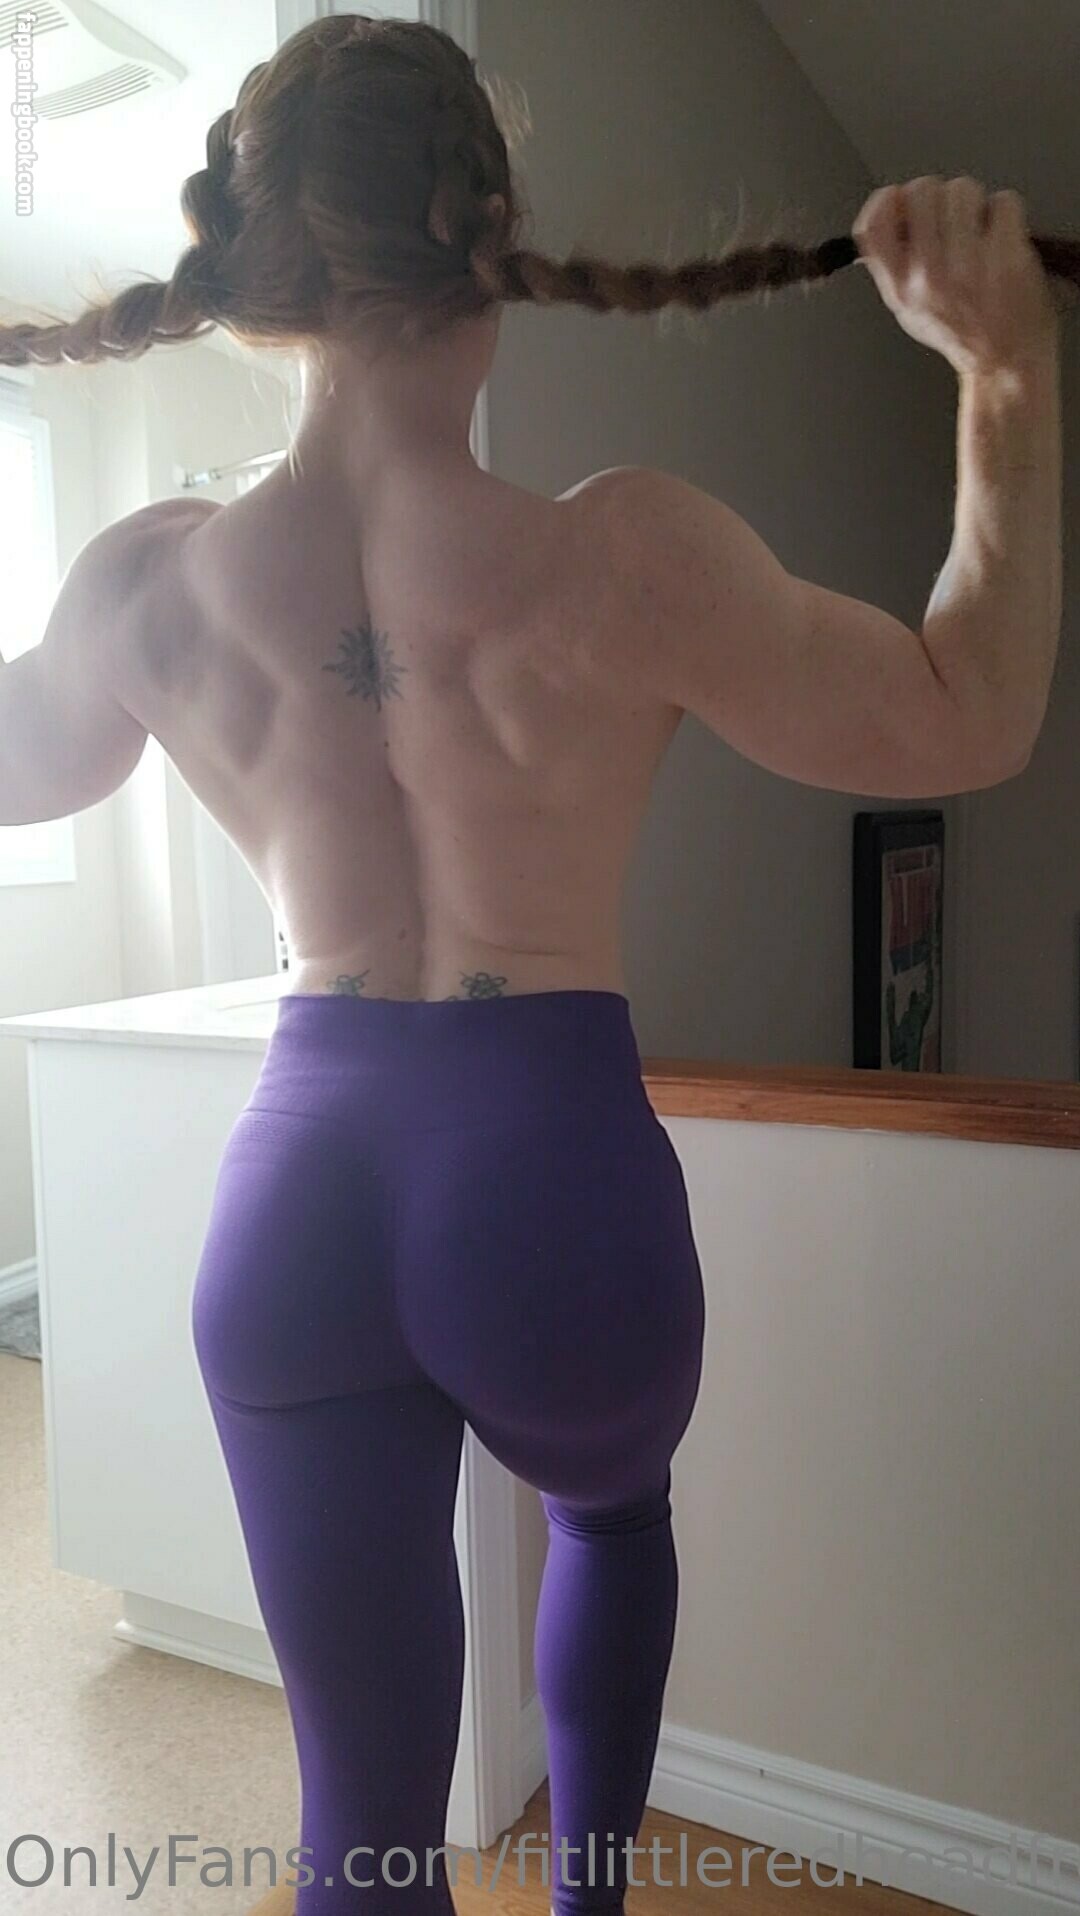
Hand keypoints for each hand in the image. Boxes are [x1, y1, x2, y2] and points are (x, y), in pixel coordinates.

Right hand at [852, 175, 1058, 377]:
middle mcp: (928, 276)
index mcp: (900, 289)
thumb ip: (893, 267)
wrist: (1006, 363)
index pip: (873, 225)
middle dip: (941, 196)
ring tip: (981, 233)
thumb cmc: (963, 335)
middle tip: (954, 219)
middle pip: (922, 192)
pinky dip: (1007, 214)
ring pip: (963, 190)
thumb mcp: (909, 311)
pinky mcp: (1006, 255)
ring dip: (976, 203)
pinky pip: (1003, 202)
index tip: (902, 200)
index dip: (888, 200)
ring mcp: (968, 264)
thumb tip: (890, 216)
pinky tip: (1005, 239)